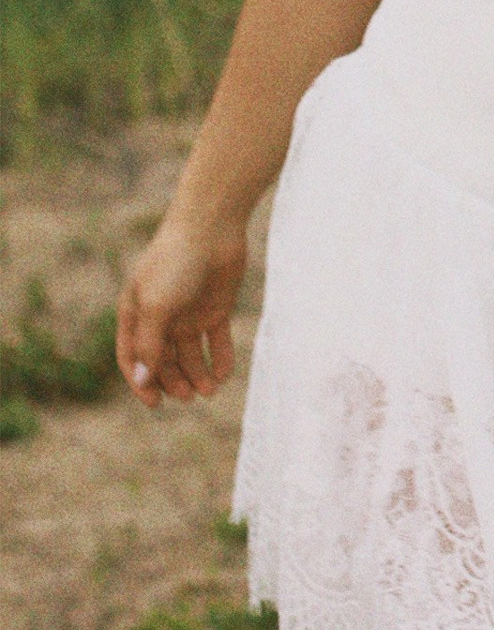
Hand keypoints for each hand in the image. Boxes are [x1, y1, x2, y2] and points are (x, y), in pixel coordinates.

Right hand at [118, 216, 247, 409]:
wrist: (212, 226)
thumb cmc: (175, 262)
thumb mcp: (157, 306)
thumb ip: (150, 344)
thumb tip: (143, 379)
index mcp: (136, 312)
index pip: (133, 356)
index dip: (141, 381)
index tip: (155, 403)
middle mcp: (161, 315)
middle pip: (163, 359)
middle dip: (174, 381)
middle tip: (188, 397)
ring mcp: (190, 311)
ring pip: (190, 353)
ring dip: (197, 374)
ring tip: (208, 391)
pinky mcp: (217, 307)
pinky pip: (217, 340)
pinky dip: (220, 358)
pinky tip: (224, 375)